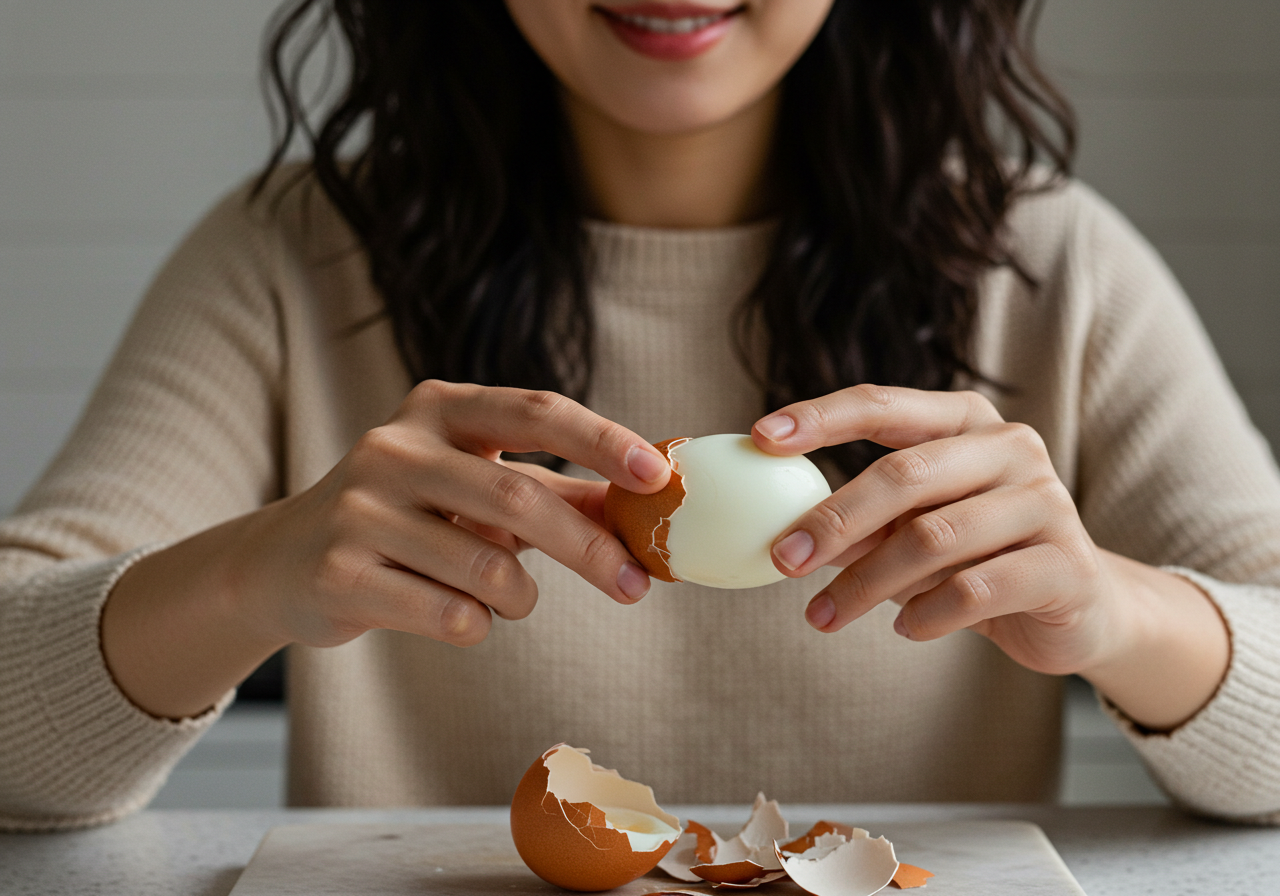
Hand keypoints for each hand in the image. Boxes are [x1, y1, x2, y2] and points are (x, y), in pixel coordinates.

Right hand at [241, 381, 669, 648]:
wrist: (284, 564)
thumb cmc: (407, 518)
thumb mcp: (476, 488)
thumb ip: (558, 494)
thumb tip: (647, 505)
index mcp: (439, 409)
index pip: (537, 412)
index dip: (604, 442)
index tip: (659, 476)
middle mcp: (395, 446)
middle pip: (519, 498)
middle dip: (589, 549)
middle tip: (636, 587)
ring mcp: (360, 508)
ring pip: (489, 569)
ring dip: (519, 598)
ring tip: (504, 598)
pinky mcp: (340, 571)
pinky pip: (450, 614)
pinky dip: (474, 624)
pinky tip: (448, 610)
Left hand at [753, 385, 1228, 728]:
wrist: (1081, 609)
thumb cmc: (978, 557)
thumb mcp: (912, 531)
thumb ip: (860, 524)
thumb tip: (779, 533)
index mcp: (966, 421)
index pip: (884, 405)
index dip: (820, 417)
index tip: (759, 436)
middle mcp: (1011, 448)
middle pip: (904, 474)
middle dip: (833, 520)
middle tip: (782, 559)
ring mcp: (1047, 503)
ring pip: (934, 538)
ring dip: (866, 584)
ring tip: (824, 616)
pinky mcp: (1066, 566)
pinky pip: (975, 590)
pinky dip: (926, 614)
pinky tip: (905, 628)